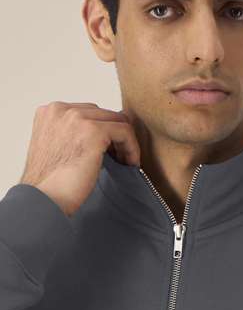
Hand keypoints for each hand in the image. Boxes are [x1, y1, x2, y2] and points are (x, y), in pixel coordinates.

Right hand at [18, 101, 140, 216]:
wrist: (44, 200)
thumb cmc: (50, 183)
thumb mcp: (57, 147)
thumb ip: (72, 133)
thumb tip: (104, 131)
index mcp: (50, 112)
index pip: (89, 112)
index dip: (103, 131)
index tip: (110, 150)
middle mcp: (61, 110)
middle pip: (104, 114)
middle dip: (115, 135)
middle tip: (120, 157)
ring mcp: (77, 118)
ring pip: (117, 121)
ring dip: (125, 142)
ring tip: (126, 161)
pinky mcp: (94, 131)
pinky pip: (125, 132)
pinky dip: (132, 147)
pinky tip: (130, 163)